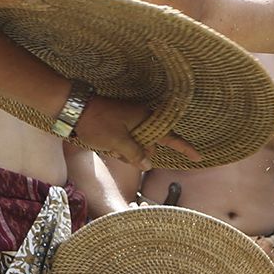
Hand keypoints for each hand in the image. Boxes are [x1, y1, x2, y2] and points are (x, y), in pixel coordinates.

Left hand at [71, 95, 201, 169]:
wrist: (75, 108)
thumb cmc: (97, 123)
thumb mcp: (118, 143)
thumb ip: (135, 155)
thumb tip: (148, 165)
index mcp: (146, 119)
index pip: (171, 137)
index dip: (185, 148)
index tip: (198, 157)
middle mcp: (143, 117)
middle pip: (150, 145)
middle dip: (137, 155)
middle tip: (116, 151)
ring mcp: (132, 119)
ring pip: (136, 144)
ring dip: (125, 151)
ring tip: (107, 146)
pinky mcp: (121, 121)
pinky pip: (126, 140)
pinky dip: (118, 146)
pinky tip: (104, 144)